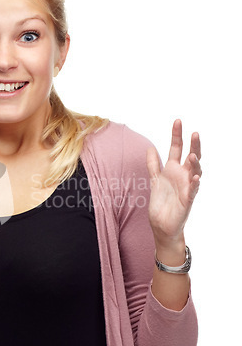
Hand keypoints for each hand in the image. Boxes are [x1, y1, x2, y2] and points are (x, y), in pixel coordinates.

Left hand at [146, 119, 201, 243]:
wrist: (161, 224)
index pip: (177, 149)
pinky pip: (193, 190)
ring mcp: (187, 187)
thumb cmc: (161, 202)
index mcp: (174, 170)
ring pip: (195, 171)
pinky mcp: (187, 200)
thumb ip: (153, 164)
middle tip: (194, 133)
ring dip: (195, 163)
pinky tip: (195, 177)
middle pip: (191, 157)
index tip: (177, 121)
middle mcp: (183, 176)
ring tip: (192, 155)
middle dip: (193, 146)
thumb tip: (149, 148)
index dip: (177, 136)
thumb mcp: (155, 180)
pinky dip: (194, 184)